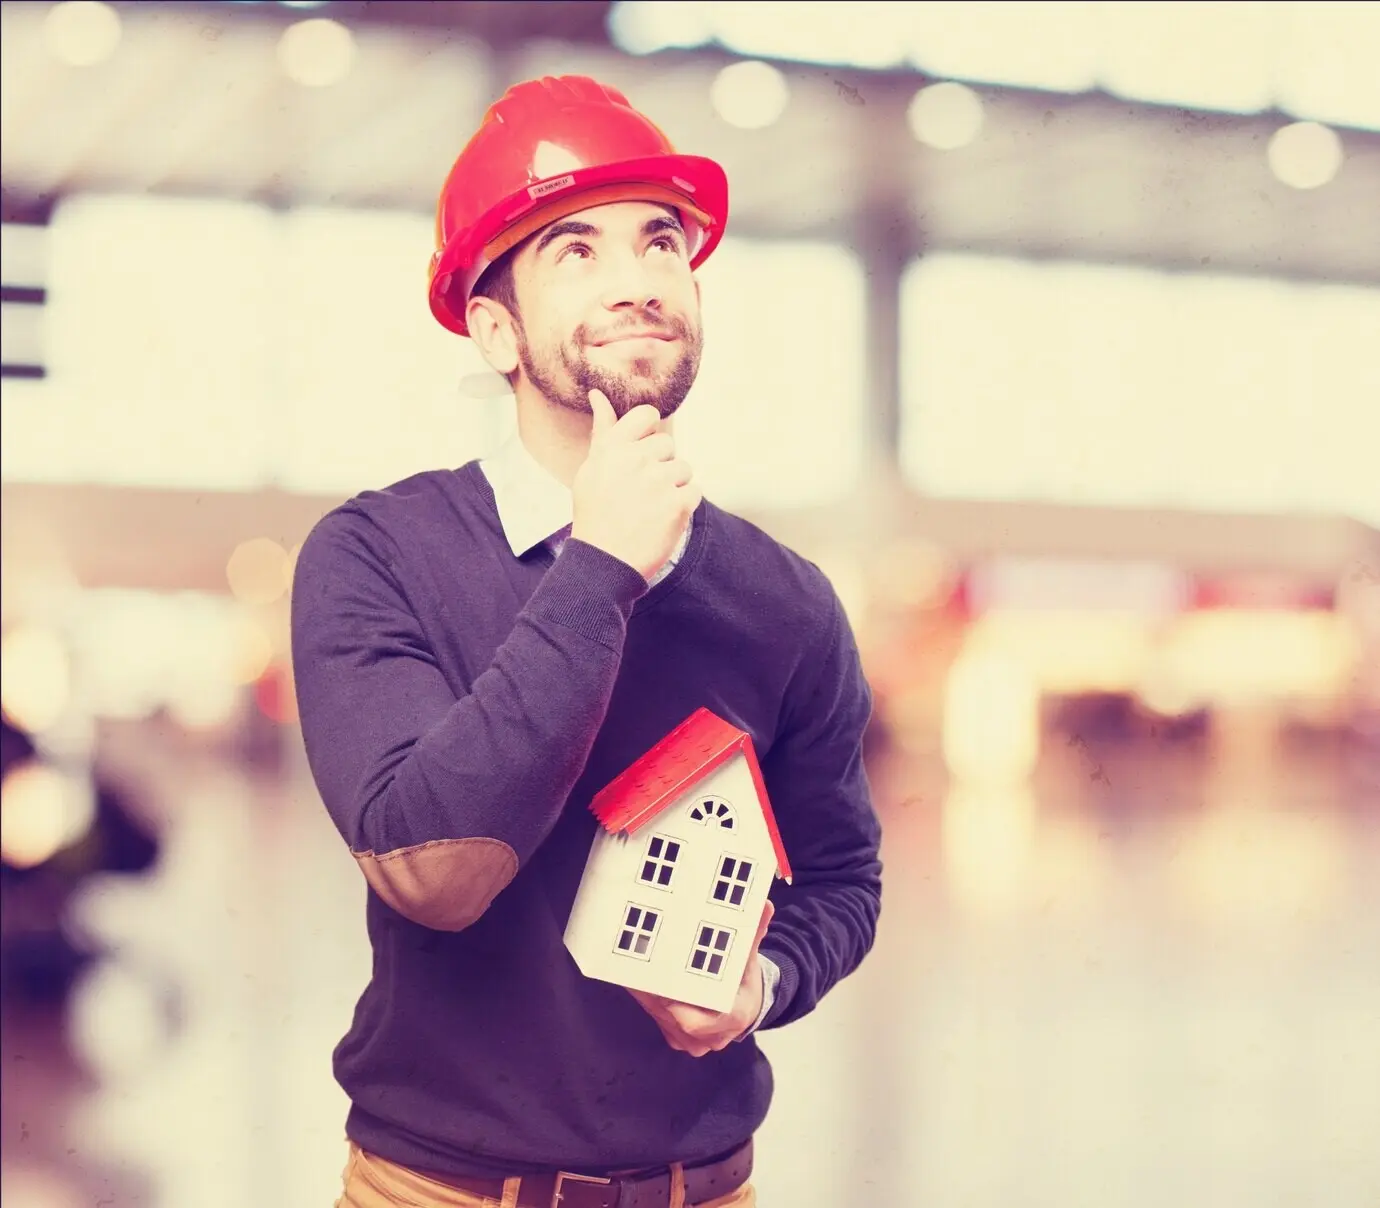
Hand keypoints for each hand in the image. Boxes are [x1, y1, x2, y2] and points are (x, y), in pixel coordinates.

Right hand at [570, 389, 699, 582]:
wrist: (604, 562)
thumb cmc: (596, 513)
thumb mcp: (591, 468)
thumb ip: (603, 431)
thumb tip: (598, 394)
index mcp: (613, 448)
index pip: (647, 415)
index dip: (649, 433)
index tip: (642, 454)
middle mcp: (636, 459)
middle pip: (668, 444)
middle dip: (660, 465)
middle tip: (641, 492)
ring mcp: (659, 482)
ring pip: (684, 468)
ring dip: (674, 486)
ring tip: (651, 508)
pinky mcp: (678, 505)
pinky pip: (694, 491)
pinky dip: (683, 505)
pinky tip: (662, 519)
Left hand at [628, 900, 774, 1057]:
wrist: (745, 1010)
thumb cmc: (745, 983)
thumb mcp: (750, 960)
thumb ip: (753, 935)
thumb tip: (764, 905)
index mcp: (732, 1018)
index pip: (695, 1021)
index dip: (672, 1003)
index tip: (656, 980)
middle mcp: (711, 1037)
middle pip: (672, 1017)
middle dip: (653, 992)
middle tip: (635, 964)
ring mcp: (693, 1043)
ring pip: (661, 1018)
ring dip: (646, 994)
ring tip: (631, 967)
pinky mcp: (678, 1040)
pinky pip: (659, 1021)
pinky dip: (649, 1001)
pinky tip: (638, 980)